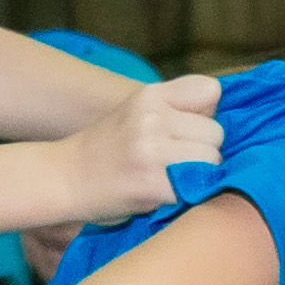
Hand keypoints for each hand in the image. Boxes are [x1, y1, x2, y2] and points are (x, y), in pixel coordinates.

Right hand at [59, 73, 228, 222]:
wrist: (64, 179)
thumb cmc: (107, 149)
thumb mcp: (137, 112)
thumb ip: (176, 108)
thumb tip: (221, 116)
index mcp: (150, 95)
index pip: (211, 90)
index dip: (205, 114)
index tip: (188, 131)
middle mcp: (152, 117)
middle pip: (216, 132)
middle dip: (203, 149)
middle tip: (176, 162)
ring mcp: (153, 149)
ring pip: (213, 160)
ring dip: (199, 174)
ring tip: (171, 178)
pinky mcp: (155, 183)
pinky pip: (198, 187)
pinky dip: (187, 195)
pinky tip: (164, 194)